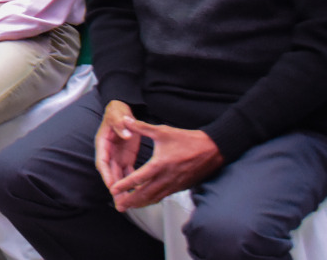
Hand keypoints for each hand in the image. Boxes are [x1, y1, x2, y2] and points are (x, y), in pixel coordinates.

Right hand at [94, 100, 139, 193]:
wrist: (123, 111)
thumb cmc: (117, 111)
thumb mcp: (117, 114)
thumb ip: (120, 124)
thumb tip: (125, 135)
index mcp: (103, 143)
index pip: (102, 162)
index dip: (106, 175)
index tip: (112, 186)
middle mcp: (108, 152)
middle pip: (110, 173)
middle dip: (114, 187)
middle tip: (121, 201)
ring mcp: (117, 156)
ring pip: (118, 175)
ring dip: (123, 188)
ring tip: (129, 202)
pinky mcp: (126, 157)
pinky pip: (128, 172)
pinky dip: (132, 181)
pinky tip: (140, 190)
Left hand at [107, 120, 222, 211]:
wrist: (212, 150)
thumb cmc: (187, 140)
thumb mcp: (162, 131)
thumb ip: (141, 127)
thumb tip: (126, 120)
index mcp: (159, 165)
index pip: (138, 178)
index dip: (124, 185)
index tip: (113, 189)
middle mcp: (166, 178)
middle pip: (145, 194)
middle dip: (130, 201)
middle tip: (118, 206)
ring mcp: (174, 185)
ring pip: (154, 198)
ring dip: (140, 203)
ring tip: (128, 206)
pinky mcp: (180, 187)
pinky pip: (163, 196)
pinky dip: (152, 200)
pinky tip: (145, 200)